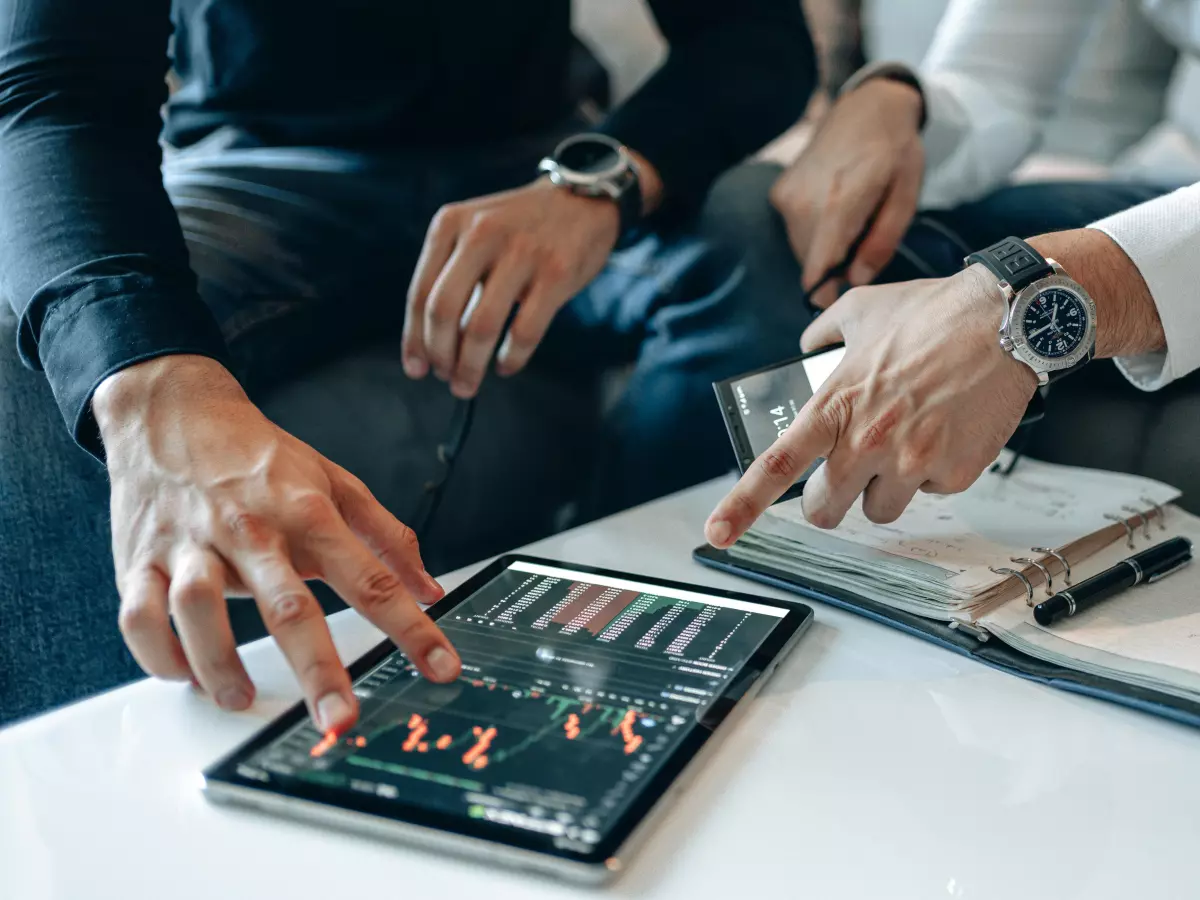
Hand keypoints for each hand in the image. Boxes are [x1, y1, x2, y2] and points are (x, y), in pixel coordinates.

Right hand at [93, 355, 460, 733]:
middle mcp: (252, 531)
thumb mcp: (335, 483)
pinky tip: (185, 674)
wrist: (173, 412)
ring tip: (242, 699)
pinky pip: (139, 615)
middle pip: (288, 606)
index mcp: (308, 514)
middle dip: (318, 669)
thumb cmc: (259, 457)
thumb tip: (431, 588)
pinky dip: (158, 653)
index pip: (371, 579)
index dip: (411, 628)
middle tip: (341, 719)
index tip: (442, 668)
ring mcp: (192, 544)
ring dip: (220, 664)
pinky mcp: (141, 558)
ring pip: (199, 609)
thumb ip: (387, 536)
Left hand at [403, 178, 619, 398]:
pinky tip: (505, 366)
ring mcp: (522, 253)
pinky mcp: (557, 273)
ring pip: (481, 326)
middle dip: (439, 355)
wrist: (581, 199)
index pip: (421, 293)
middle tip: (445, 378)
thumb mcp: (475, 232)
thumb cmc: (520, 229)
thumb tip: (429, 344)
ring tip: (468, 383)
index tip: (416, 369)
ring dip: (470, 365)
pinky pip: (525, 331)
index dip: (414, 339)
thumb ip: (452, 275)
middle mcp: (482, 234)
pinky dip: (511, 358)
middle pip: (443, 311)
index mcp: (451, 224)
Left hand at [704, 265, 1038, 544]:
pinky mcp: (954, 472)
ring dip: (886, 486)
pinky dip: (935, 471)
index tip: (717, 533)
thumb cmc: (933, 313)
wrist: (1007, 320)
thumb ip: (823, 334)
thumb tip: (807, 346)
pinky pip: (932, 492)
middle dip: (831, 500)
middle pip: (825, 510)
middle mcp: (867, 440)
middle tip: (844, 477)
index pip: (776, 467)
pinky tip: (947, 431)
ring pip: (880, 509)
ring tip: (907, 440)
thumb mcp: (861, 311)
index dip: (742, 506)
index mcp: (835, 406)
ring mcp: (912, 462)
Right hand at [770, 78, 923, 307]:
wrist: (867, 107)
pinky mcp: (779, 192)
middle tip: (861, 248)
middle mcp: (804, 202)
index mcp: (840, 203)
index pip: (818, 268)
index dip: (824, 295)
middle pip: (811, 262)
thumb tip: (857, 281)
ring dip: (822, 249)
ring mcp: (787, 196)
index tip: (837, 305)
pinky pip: (793, 230)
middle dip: (832, 267)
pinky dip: (812, 231)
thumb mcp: (906, 196)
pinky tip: (832, 208)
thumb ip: (881, 242)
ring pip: (801, 248)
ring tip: (850, 222)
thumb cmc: (895, 151)